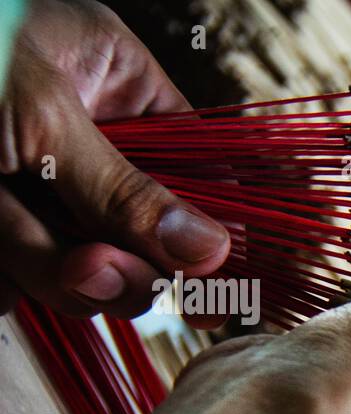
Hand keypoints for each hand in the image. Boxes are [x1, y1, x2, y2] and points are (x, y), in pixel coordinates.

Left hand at [0, 0, 228, 318]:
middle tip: (84, 264)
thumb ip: (126, 191)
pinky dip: (2, 274)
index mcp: (109, 84)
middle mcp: (79, 140)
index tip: (220, 279)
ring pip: (77, 269)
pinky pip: (20, 285)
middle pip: (141, 236)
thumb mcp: (38, 118)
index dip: (211, 226)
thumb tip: (213, 251)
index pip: (197, 167)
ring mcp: (33, 191)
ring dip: (38, 265)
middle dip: (108, 259)